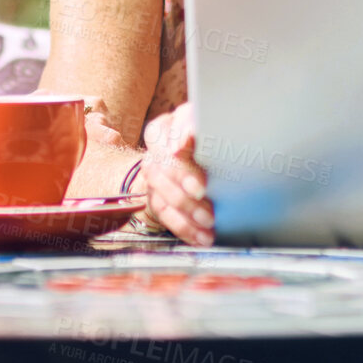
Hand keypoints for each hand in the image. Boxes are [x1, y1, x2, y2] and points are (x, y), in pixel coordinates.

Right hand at [139, 102, 213, 245]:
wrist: (194, 165)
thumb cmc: (204, 141)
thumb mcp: (200, 125)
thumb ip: (194, 125)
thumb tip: (187, 135)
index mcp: (162, 130)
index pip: (161, 133)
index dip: (176, 141)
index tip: (185, 148)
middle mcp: (153, 155)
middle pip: (162, 168)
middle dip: (182, 180)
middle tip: (202, 191)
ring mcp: (152, 181)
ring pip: (163, 197)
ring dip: (187, 211)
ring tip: (209, 221)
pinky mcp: (156, 202)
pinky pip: (167, 218)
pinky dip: (186, 229)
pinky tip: (202, 237)